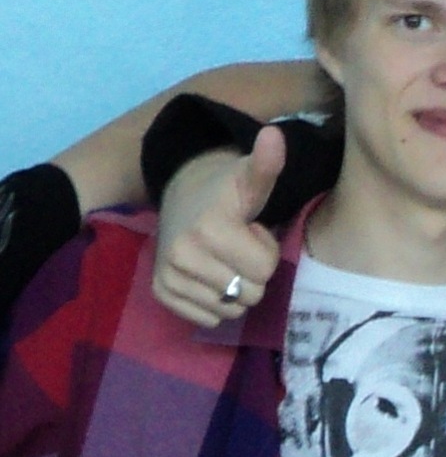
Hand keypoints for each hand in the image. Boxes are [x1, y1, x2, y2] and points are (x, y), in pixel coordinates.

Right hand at [151, 124, 286, 324]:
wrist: (181, 194)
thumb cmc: (224, 192)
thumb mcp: (249, 178)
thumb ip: (265, 164)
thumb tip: (273, 136)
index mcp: (210, 228)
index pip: (265, 269)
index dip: (265, 250)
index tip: (249, 230)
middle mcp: (183, 255)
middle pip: (249, 295)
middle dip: (251, 273)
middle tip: (236, 247)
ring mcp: (170, 276)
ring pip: (230, 311)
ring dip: (234, 290)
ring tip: (222, 259)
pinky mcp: (161, 292)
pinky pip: (207, 319)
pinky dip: (213, 304)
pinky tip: (207, 276)